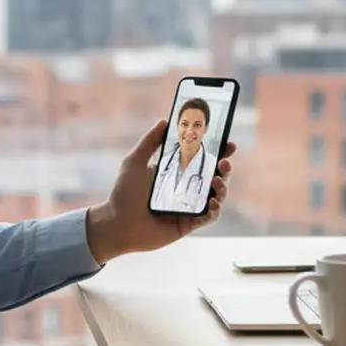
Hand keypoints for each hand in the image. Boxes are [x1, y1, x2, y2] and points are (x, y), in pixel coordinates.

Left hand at [85, 118, 234, 262]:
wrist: (117, 224)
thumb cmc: (123, 193)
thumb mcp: (135, 162)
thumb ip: (150, 141)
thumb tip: (164, 121)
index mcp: (175, 172)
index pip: (201, 159)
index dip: (218, 151)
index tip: (228, 143)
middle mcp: (185, 189)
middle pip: (214, 176)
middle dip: (225, 168)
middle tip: (225, 162)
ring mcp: (188, 207)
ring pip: (216, 196)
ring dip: (223, 187)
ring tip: (216, 181)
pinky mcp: (188, 224)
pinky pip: (208, 217)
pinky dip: (215, 209)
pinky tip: (213, 201)